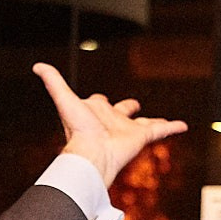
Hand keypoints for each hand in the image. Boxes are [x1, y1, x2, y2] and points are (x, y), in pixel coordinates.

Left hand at [31, 64, 186, 188]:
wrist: (92, 154)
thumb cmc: (77, 130)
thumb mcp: (64, 99)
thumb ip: (53, 81)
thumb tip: (37, 66)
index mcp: (95, 112)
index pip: (98, 102)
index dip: (98, 100)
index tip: (100, 99)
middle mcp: (112, 121)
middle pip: (122, 112)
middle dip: (126, 108)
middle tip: (132, 105)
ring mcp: (128, 130)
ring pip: (145, 123)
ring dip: (155, 122)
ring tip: (164, 121)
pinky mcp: (141, 136)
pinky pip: (161, 130)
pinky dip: (172, 128)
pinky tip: (183, 125)